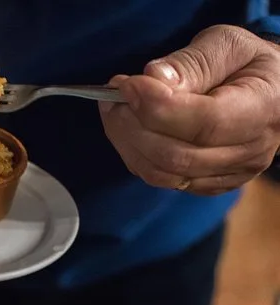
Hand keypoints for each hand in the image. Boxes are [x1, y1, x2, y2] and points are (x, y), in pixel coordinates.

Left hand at [99, 25, 279, 194]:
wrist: (267, 92)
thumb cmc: (245, 63)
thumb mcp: (226, 45)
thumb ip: (192, 62)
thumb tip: (153, 78)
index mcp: (263, 109)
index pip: (204, 123)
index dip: (157, 107)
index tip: (127, 84)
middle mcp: (250, 151)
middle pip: (176, 155)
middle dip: (132, 125)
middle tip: (113, 95)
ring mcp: (229, 174)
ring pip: (162, 173)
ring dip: (126, 142)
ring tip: (116, 109)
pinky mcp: (208, 184)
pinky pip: (160, 180)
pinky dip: (135, 155)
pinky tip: (129, 128)